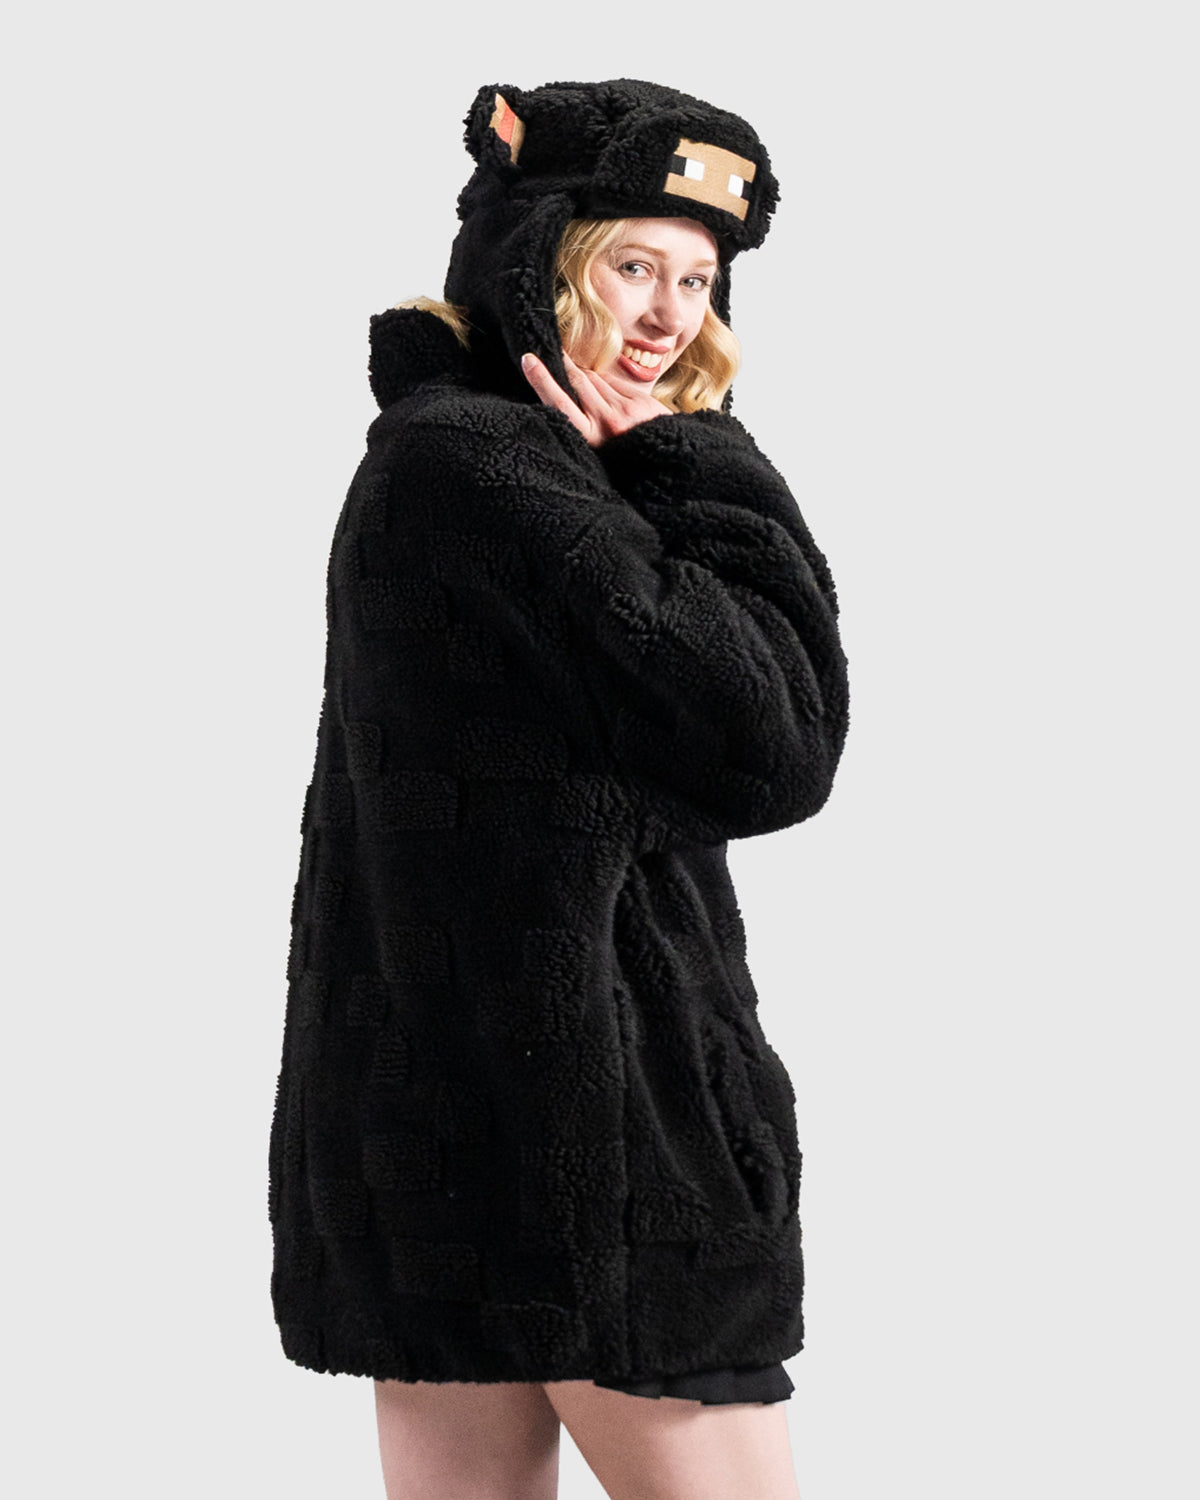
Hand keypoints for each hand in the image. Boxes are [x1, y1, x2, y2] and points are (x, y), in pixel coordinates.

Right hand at [521, 350, 668, 447]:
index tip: (528, 359)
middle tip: (550, 348)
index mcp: (591, 438)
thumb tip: (566, 390)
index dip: (541, 379)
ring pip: (596, 379)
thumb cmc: (624, 459)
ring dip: (584, 373)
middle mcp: (607, 421)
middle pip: (578, 381)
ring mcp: (626, 408)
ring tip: (573, 366)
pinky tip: (602, 386)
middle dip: (563, 363)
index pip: (559, 402)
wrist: (666, 461)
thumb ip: (583, 423)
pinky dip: (605, 382)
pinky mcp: (641, 400)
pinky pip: (614, 382)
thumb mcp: (598, 449)